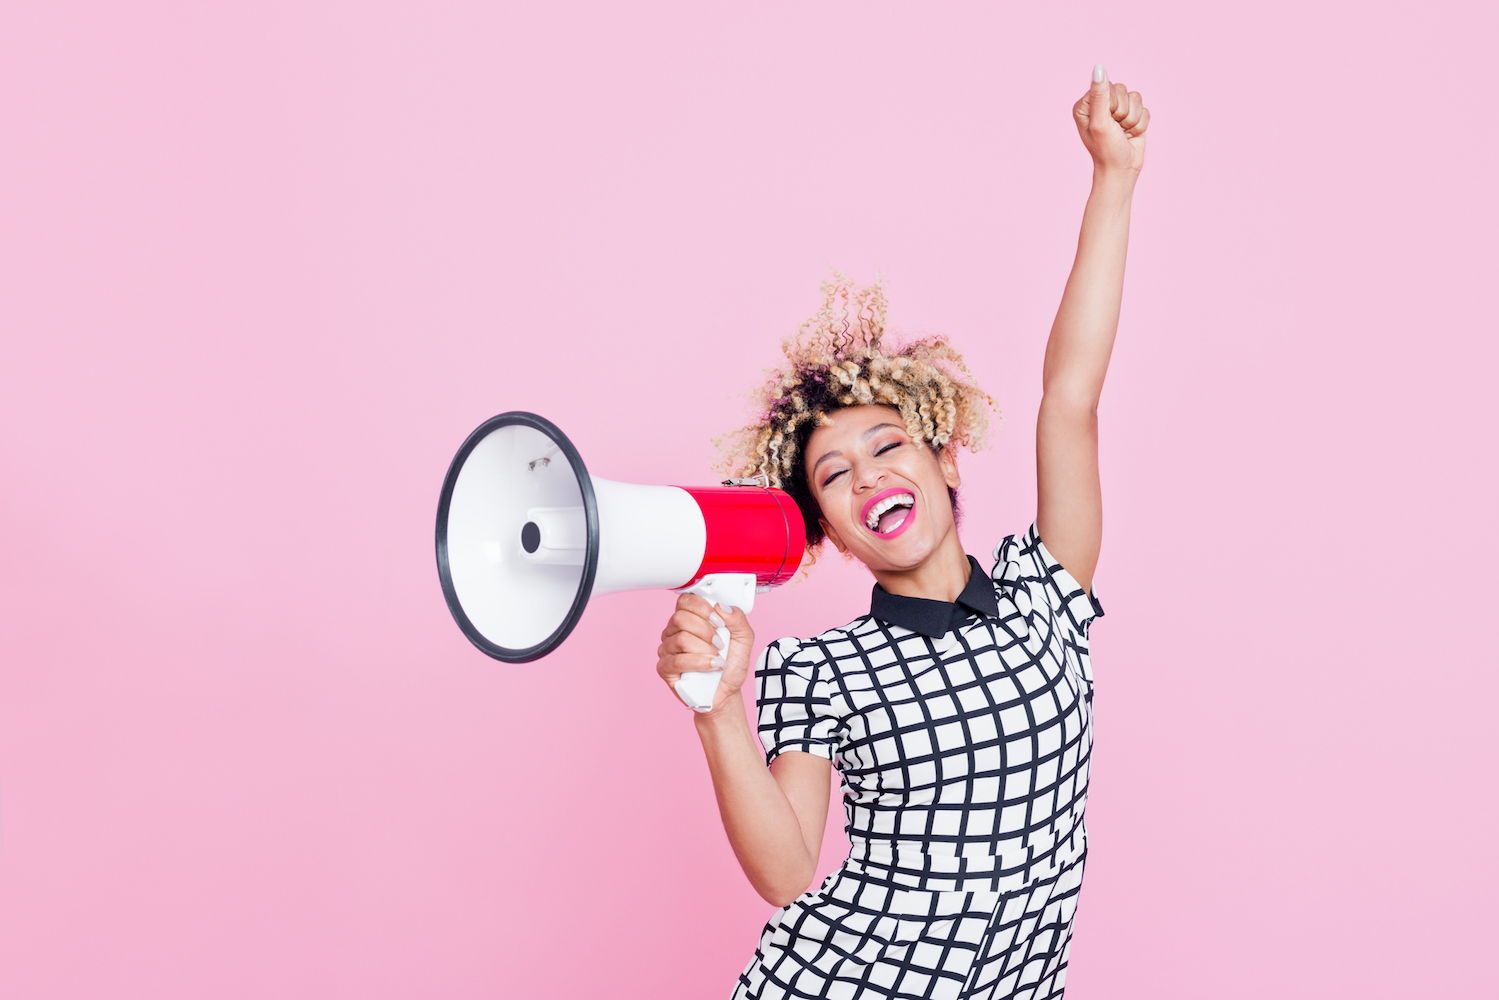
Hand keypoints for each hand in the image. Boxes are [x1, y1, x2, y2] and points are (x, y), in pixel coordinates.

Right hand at [656, 592, 754, 714]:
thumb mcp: (743, 638)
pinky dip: (699, 663)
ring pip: (680, 639)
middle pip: (681, 618)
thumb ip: (737, 618)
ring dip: (705, 649)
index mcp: (691, 618)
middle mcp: (675, 631)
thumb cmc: (731, 664)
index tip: (718, 621)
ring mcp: (667, 649)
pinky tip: (712, 666)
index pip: (685, 600)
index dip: (702, 607)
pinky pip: (677, 660)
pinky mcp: (664, 668)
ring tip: (717, 658)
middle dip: (706, 631)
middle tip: (720, 643)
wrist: (727, 692)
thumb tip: (721, 605)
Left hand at [1073, 64, 1148, 174]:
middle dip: (1123, 112)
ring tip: (1123, 132)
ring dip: (1132, 119)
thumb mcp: (1100, 122)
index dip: (1111, 104)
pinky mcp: (1132, 115)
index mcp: (1086, 104)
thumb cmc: (1106, 149)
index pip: (1107, 85)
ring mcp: (1117, 109)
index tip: (1105, 121)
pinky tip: (1130, 134)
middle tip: (1115, 128)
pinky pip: (1145, 109)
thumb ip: (1100, 95)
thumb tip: (1099, 68)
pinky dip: (1140, 124)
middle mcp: (1100, 104)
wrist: (1121, 170)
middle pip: (1122, 89)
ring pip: (1136, 98)